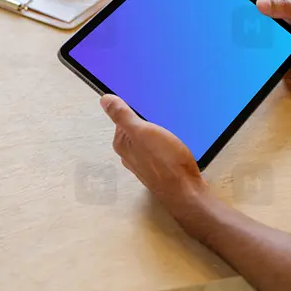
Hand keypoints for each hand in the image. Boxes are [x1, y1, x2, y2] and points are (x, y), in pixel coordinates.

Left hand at [100, 95, 210, 227]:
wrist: (186, 191)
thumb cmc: (165, 163)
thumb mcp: (142, 132)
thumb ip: (123, 115)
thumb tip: (104, 100)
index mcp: (122, 144)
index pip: (122, 118)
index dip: (135, 109)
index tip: (148, 104)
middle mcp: (130, 155)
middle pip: (136, 129)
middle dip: (148, 120)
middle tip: (162, 116)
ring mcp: (145, 162)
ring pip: (148, 140)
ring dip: (159, 132)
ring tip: (171, 129)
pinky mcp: (159, 167)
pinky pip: (159, 149)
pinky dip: (165, 142)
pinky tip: (175, 143)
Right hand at [247, 0, 290, 82]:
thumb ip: (286, 8)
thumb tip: (260, 4)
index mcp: (285, 12)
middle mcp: (281, 29)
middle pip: (255, 26)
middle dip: (245, 29)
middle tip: (233, 30)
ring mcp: (283, 48)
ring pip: (261, 51)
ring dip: (262, 54)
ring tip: (270, 55)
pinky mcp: (288, 66)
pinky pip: (276, 69)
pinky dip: (288, 69)